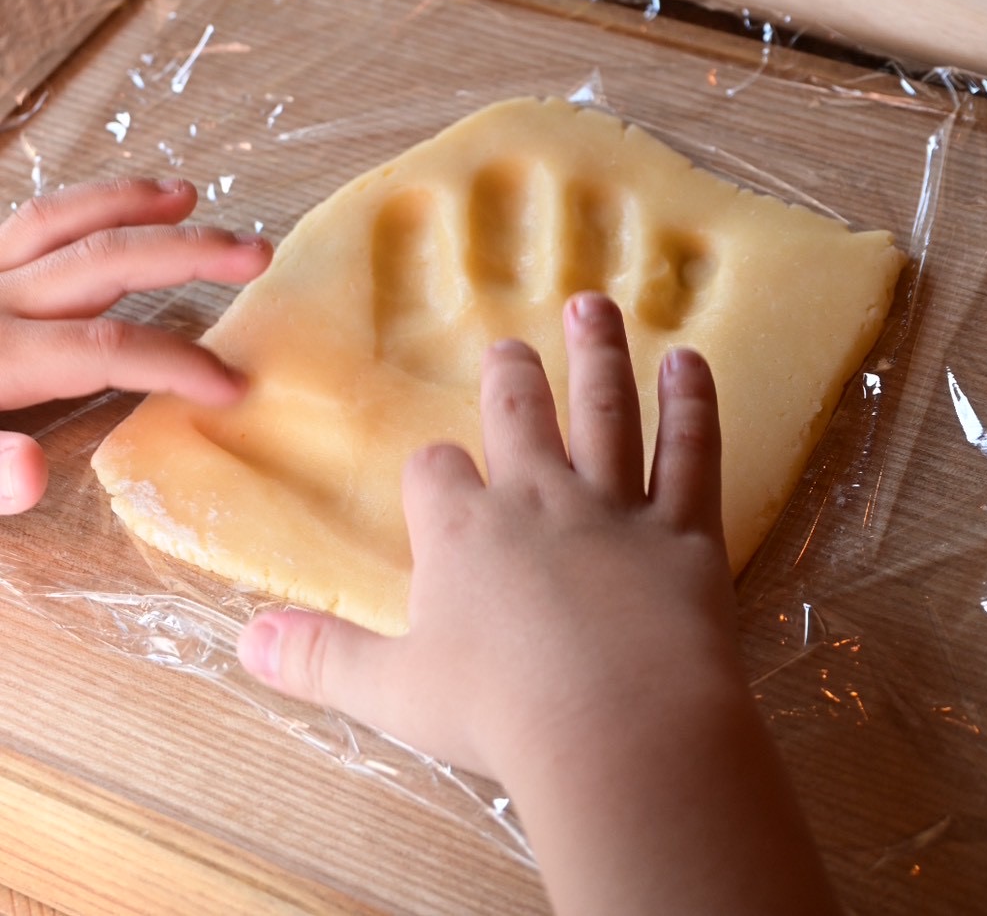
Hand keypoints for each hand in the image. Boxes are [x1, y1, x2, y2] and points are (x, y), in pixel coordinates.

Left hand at [0, 176, 271, 512]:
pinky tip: (108, 211)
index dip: (175, 362)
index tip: (234, 385)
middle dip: (186, 254)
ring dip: (128, 205)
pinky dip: (77, 207)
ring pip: (58, 222)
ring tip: (187, 195)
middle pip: (103, 261)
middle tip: (257, 252)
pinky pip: (28, 224)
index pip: (105, 349)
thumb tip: (34, 473)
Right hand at [239, 292, 841, 915]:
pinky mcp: (684, 529)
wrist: (619, 727)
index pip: (434, 473)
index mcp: (463, 530)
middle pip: (518, 414)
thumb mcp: (391, 692)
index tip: (437, 473)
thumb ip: (321, 660)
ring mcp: (615, 507)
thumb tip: (245, 642)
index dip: (434, 472)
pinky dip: (692, 404)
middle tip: (511, 343)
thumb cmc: (499, 714)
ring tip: (596, 307)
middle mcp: (537, 497)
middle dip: (511, 376)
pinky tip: (691, 363)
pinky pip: (690, 453)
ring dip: (599, 356)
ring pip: (606, 411)